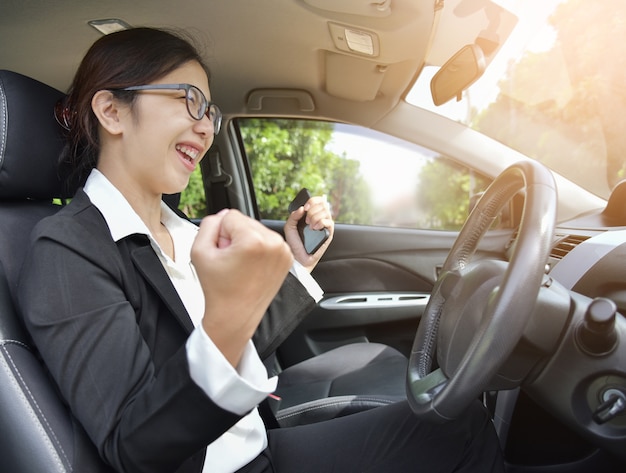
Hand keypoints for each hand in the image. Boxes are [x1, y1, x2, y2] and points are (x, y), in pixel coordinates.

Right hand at [191, 209, 292, 366]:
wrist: (236, 315)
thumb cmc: (218, 288)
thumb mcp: (199, 251)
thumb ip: (209, 224)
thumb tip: (223, 215)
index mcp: (253, 240)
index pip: (230, 215)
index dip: (220, 233)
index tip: (223, 253)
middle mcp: (273, 243)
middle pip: (245, 221)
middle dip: (235, 237)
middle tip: (231, 261)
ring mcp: (283, 251)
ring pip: (256, 229)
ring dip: (246, 242)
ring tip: (241, 265)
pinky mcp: (287, 258)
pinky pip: (267, 240)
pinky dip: (258, 250)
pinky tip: (251, 267)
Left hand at [284, 195, 333, 271]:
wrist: (298, 258)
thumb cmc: (294, 244)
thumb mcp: (289, 227)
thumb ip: (293, 216)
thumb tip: (302, 208)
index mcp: (311, 215)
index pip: (318, 201)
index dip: (312, 201)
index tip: (305, 207)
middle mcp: (320, 218)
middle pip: (323, 204)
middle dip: (313, 210)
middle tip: (306, 221)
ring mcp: (325, 226)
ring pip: (326, 212)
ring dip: (315, 217)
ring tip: (310, 227)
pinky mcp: (329, 233)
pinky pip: (329, 222)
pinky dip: (320, 222)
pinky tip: (314, 229)